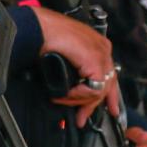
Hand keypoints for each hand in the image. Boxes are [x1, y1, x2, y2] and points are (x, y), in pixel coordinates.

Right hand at [32, 7, 119, 126]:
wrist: (38, 28)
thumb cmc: (45, 36)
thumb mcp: (64, 56)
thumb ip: (74, 70)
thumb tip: (73, 88)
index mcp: (97, 45)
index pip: (108, 75)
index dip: (105, 96)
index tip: (100, 110)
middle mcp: (102, 49)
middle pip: (107, 85)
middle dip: (92, 105)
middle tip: (82, 118)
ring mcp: (101, 54)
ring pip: (100, 90)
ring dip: (79, 100)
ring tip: (63, 99)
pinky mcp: (95, 61)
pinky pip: (93, 89)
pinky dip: (78, 95)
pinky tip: (66, 94)